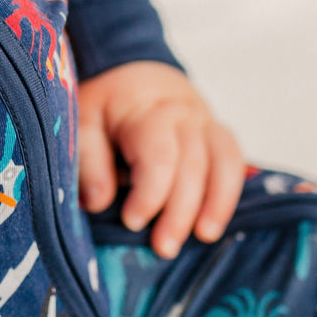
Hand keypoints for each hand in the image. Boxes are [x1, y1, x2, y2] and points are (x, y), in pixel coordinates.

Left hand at [76, 61, 244, 258]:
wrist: (133, 70)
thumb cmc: (105, 103)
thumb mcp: (83, 121)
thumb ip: (89, 160)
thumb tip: (97, 203)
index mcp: (148, 110)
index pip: (159, 155)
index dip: (150, 193)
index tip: (132, 221)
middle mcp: (184, 115)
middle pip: (193, 165)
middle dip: (180, 210)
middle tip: (164, 247)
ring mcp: (206, 123)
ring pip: (222, 162)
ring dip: (216, 203)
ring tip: (203, 237)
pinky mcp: (217, 135)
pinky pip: (233, 162)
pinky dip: (228, 193)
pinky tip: (215, 222)